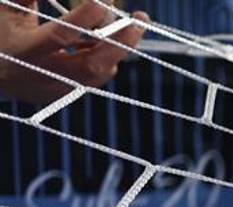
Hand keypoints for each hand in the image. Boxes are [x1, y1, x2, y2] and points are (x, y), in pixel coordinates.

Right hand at [0, 0, 146, 105]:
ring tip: (131, 26)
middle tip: (142, 19)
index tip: (102, 2)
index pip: (60, 35)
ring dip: (119, 49)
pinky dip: (107, 58)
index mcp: (23, 49)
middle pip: (92, 64)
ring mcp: (54, 88)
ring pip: (98, 74)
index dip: (84, 19)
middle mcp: (41, 73)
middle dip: (121, 41)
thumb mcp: (7, 7)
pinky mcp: (63, 95)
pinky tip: (111, 39)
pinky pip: (94, 78)